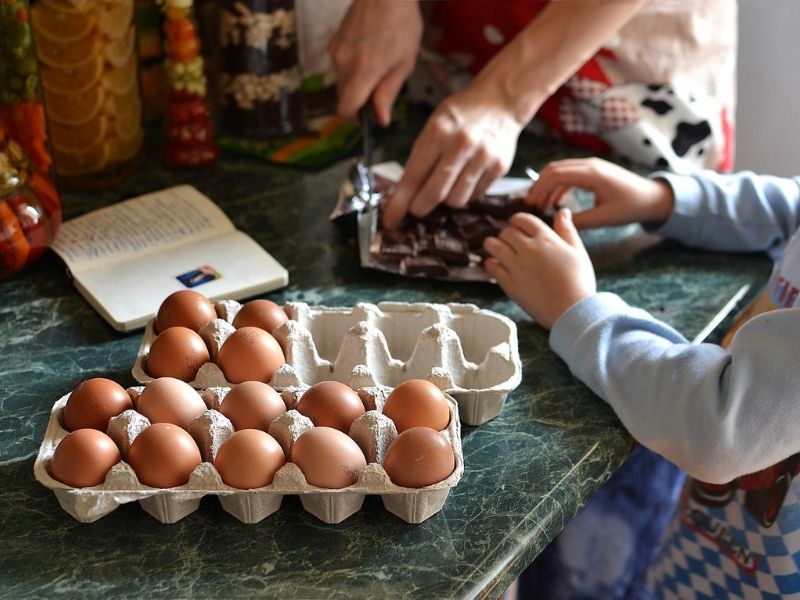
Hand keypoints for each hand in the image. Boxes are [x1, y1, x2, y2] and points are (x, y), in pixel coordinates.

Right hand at [328, 0, 422, 126]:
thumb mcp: (404, 62)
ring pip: (341, 81)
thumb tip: (381, 119)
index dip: (355, 118)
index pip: (346, 108)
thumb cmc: (401, 23)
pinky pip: (340, 65)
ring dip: (355, 83)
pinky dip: (351, 67)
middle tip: (379, 90)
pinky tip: (368, 52)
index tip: (366, 118)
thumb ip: (389, 93)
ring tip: (377, 65)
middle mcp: (344, 64)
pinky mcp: (333, 42)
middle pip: (342, 97)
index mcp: (363, 72)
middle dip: (358, 100)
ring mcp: (336, 52)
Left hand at [382, 86, 521, 228]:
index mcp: (437, 132)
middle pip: (434, 194)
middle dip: (420, 208)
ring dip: (445, 200)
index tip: (390, 220)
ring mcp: (482, 157)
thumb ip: (420, 158)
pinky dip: (465, 194)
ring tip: (446, 186)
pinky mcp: (499, 168)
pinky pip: (474, 196)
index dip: (400, 203)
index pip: (413, 177)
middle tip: (416, 209)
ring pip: (456, 200)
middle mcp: (460, 145)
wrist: (500, 100)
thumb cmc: (460, 115)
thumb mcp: (434, 125)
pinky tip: (464, 179)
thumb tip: (404, 195)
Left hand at [484, 209, 595, 328]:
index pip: (523, 219)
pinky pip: (491, 267)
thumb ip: (567, 230)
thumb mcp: (577, 251)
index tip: (516, 225)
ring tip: (495, 248)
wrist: (572, 310)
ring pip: (493, 245)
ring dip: (492, 244)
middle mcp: (528, 249)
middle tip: (508, 241)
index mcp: (546, 238)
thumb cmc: (579, 281)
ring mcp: (516, 266)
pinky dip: (491, 263)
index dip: (517, 221)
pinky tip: (495, 265)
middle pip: (507, 232)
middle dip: (507, 234)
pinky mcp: (509, 283)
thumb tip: (563, 211)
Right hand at [526, 158, 674, 229]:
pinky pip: (570, 174)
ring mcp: (592, 166)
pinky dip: (558, 186)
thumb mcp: (604, 218)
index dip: (540, 189)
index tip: (532, 205)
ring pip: (560, 170)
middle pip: (554, 169)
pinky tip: (555, 202)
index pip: (556, 175)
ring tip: (540, 204)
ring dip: (547, 185)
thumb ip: (580, 221)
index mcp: (592, 174)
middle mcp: (590, 165)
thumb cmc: (631, 207)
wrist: (652, 197)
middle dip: (539, 186)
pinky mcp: (593, 171)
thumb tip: (557, 224)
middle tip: (530, 205)